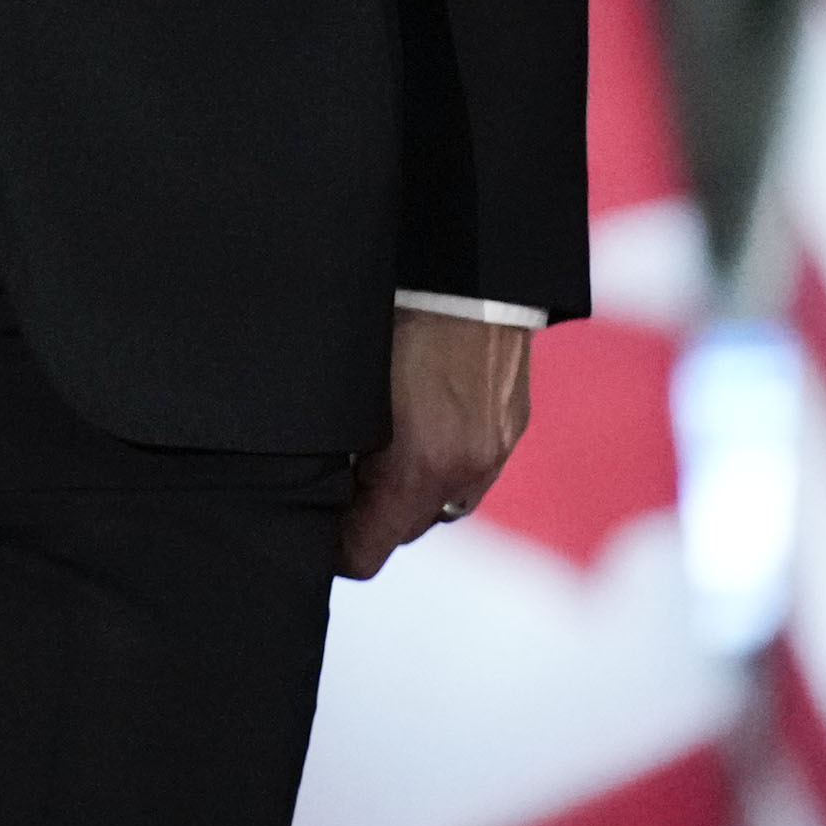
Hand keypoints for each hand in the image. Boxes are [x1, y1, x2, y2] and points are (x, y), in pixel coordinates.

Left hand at [337, 307, 534, 577]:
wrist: (466, 272)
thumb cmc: (396, 317)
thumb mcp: (348, 387)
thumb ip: (337, 446)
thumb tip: (317, 479)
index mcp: (417, 467)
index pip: (366, 553)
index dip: (334, 548)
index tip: (315, 528)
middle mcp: (463, 471)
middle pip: (404, 529)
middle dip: (370, 511)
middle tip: (339, 473)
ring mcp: (493, 452)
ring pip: (439, 502)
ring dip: (409, 487)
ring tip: (380, 444)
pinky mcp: (510, 427)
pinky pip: (470, 469)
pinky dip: (442, 459)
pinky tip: (419, 419)